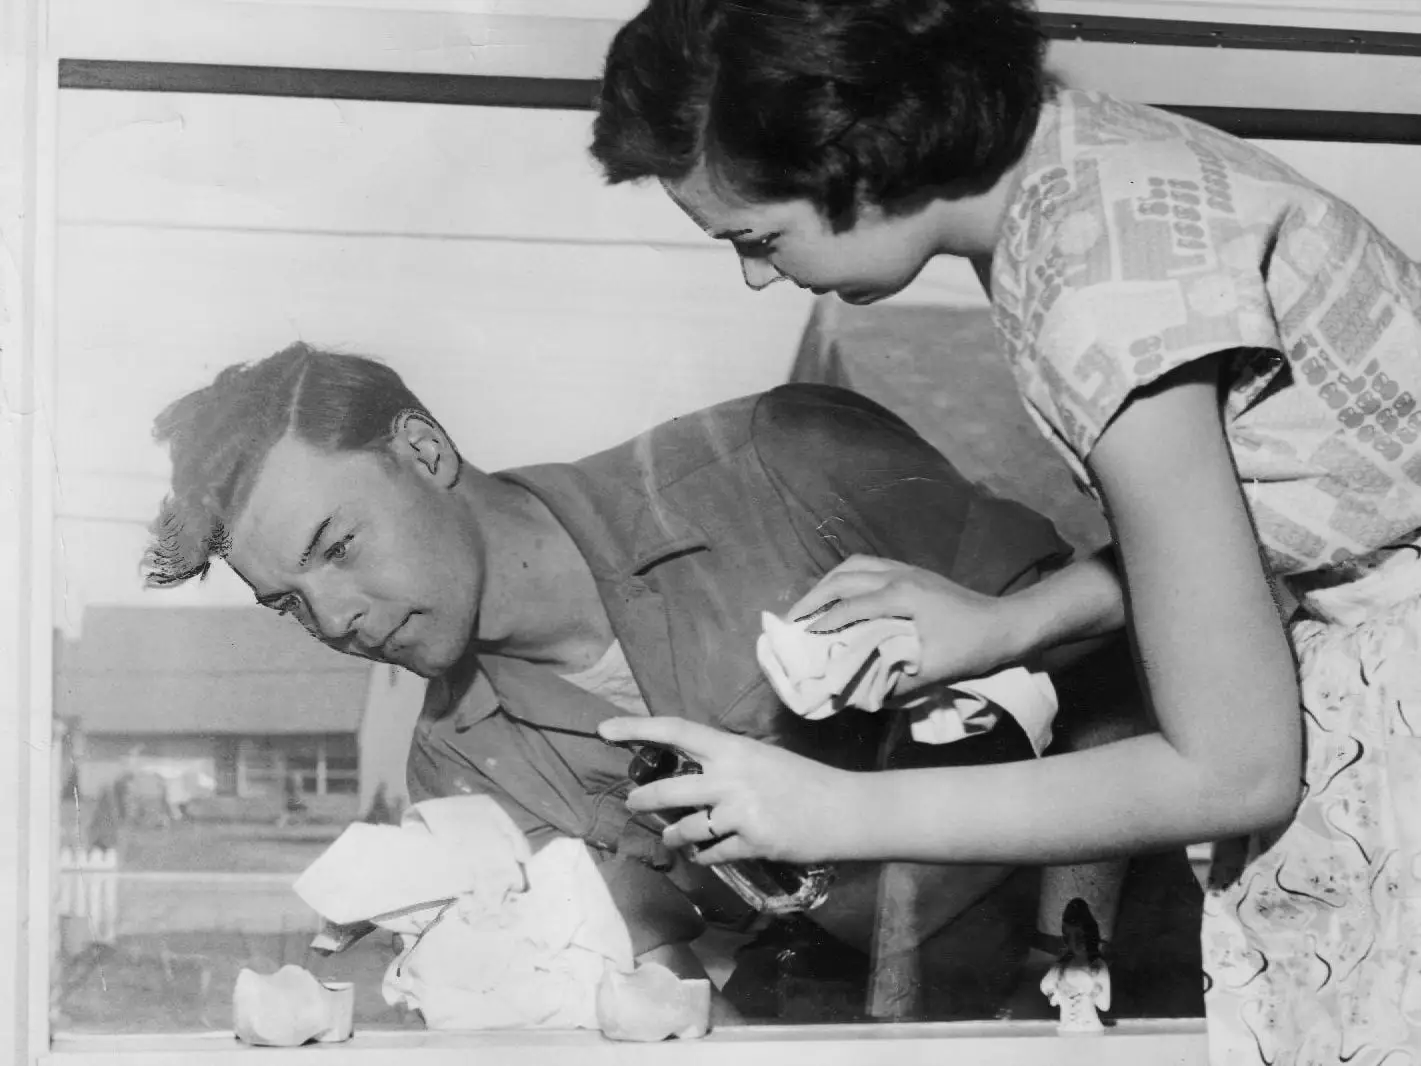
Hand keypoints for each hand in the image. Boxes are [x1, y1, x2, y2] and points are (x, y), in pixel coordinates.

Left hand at [597, 716, 863, 865]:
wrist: (844, 810)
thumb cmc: (803, 779)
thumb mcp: (762, 758)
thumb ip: (725, 764)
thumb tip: (691, 773)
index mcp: (733, 748)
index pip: (675, 731)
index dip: (636, 729)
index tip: (604, 729)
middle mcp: (731, 777)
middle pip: (668, 788)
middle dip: (644, 800)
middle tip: (633, 804)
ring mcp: (740, 812)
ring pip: (686, 828)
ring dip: (673, 835)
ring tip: (671, 836)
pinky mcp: (751, 843)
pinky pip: (713, 854)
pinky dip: (705, 856)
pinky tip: (706, 855)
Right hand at [791, 555, 1029, 689]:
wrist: (1006, 624)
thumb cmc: (972, 647)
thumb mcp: (935, 671)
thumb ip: (896, 683)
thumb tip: (862, 694)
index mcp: (902, 596)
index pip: (850, 606)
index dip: (822, 623)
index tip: (799, 640)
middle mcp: (898, 575)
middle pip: (843, 578)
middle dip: (813, 598)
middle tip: (790, 620)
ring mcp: (905, 569)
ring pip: (853, 566)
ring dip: (827, 584)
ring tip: (808, 606)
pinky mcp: (911, 572)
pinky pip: (867, 566)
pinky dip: (845, 578)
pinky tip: (839, 594)